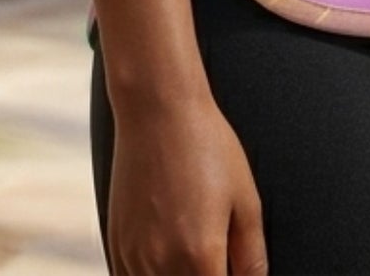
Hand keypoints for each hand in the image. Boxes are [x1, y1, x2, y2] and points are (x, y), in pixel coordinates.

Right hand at [108, 93, 267, 275]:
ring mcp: (134, 257)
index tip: (231, 269)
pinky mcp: (117, 245)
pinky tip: (167, 260)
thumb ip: (251, 257)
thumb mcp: (245, 199)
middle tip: (216, 259)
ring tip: (191, 250)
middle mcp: (162, 264)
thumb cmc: (207, 146)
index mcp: (201, 257)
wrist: (157, 110)